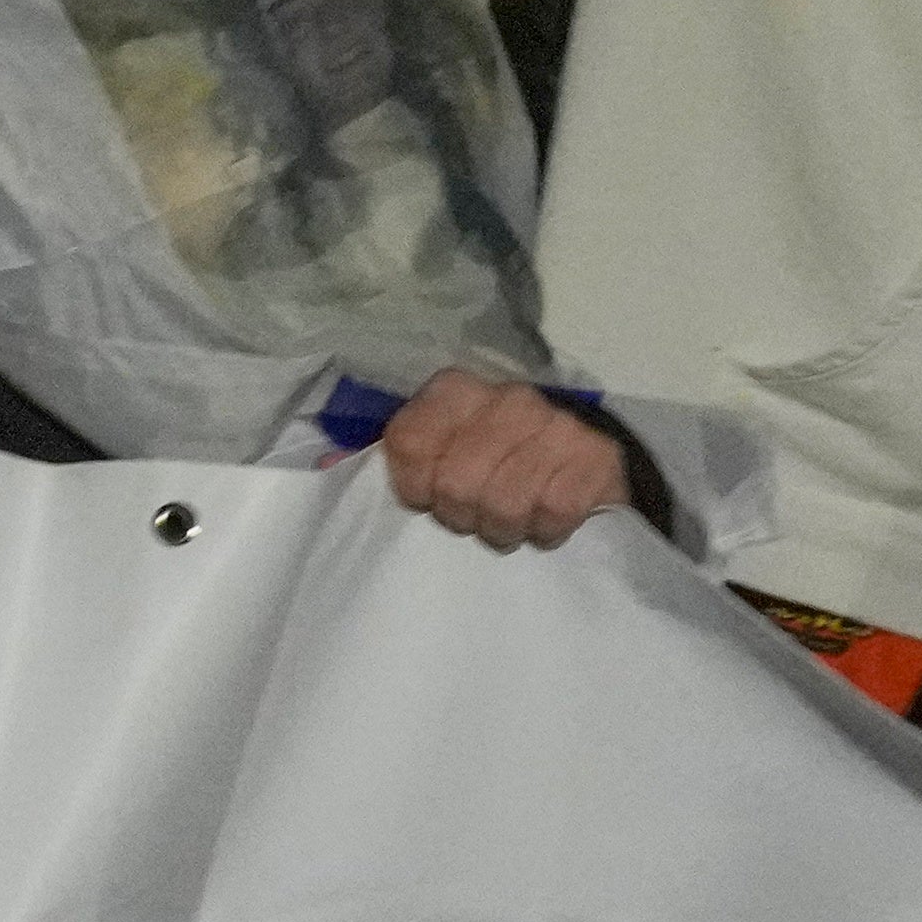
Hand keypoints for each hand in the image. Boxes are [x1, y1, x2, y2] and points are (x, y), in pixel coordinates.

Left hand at [374, 370, 627, 552]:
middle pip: (457, 484)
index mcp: (457, 390)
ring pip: (504, 504)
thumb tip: (325, 469)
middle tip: (476, 515)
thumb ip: (395, 456)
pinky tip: (545, 521)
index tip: (428, 500)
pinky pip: (552, 514)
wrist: (589, 466)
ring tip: (510, 521)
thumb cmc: (500, 462)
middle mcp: (508, 399)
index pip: (410, 442)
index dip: (414, 487)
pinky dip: (544, 531)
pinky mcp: (596, 459)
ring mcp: (557, 426)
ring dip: (503, 528)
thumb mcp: (444, 450)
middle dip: (462, 516)